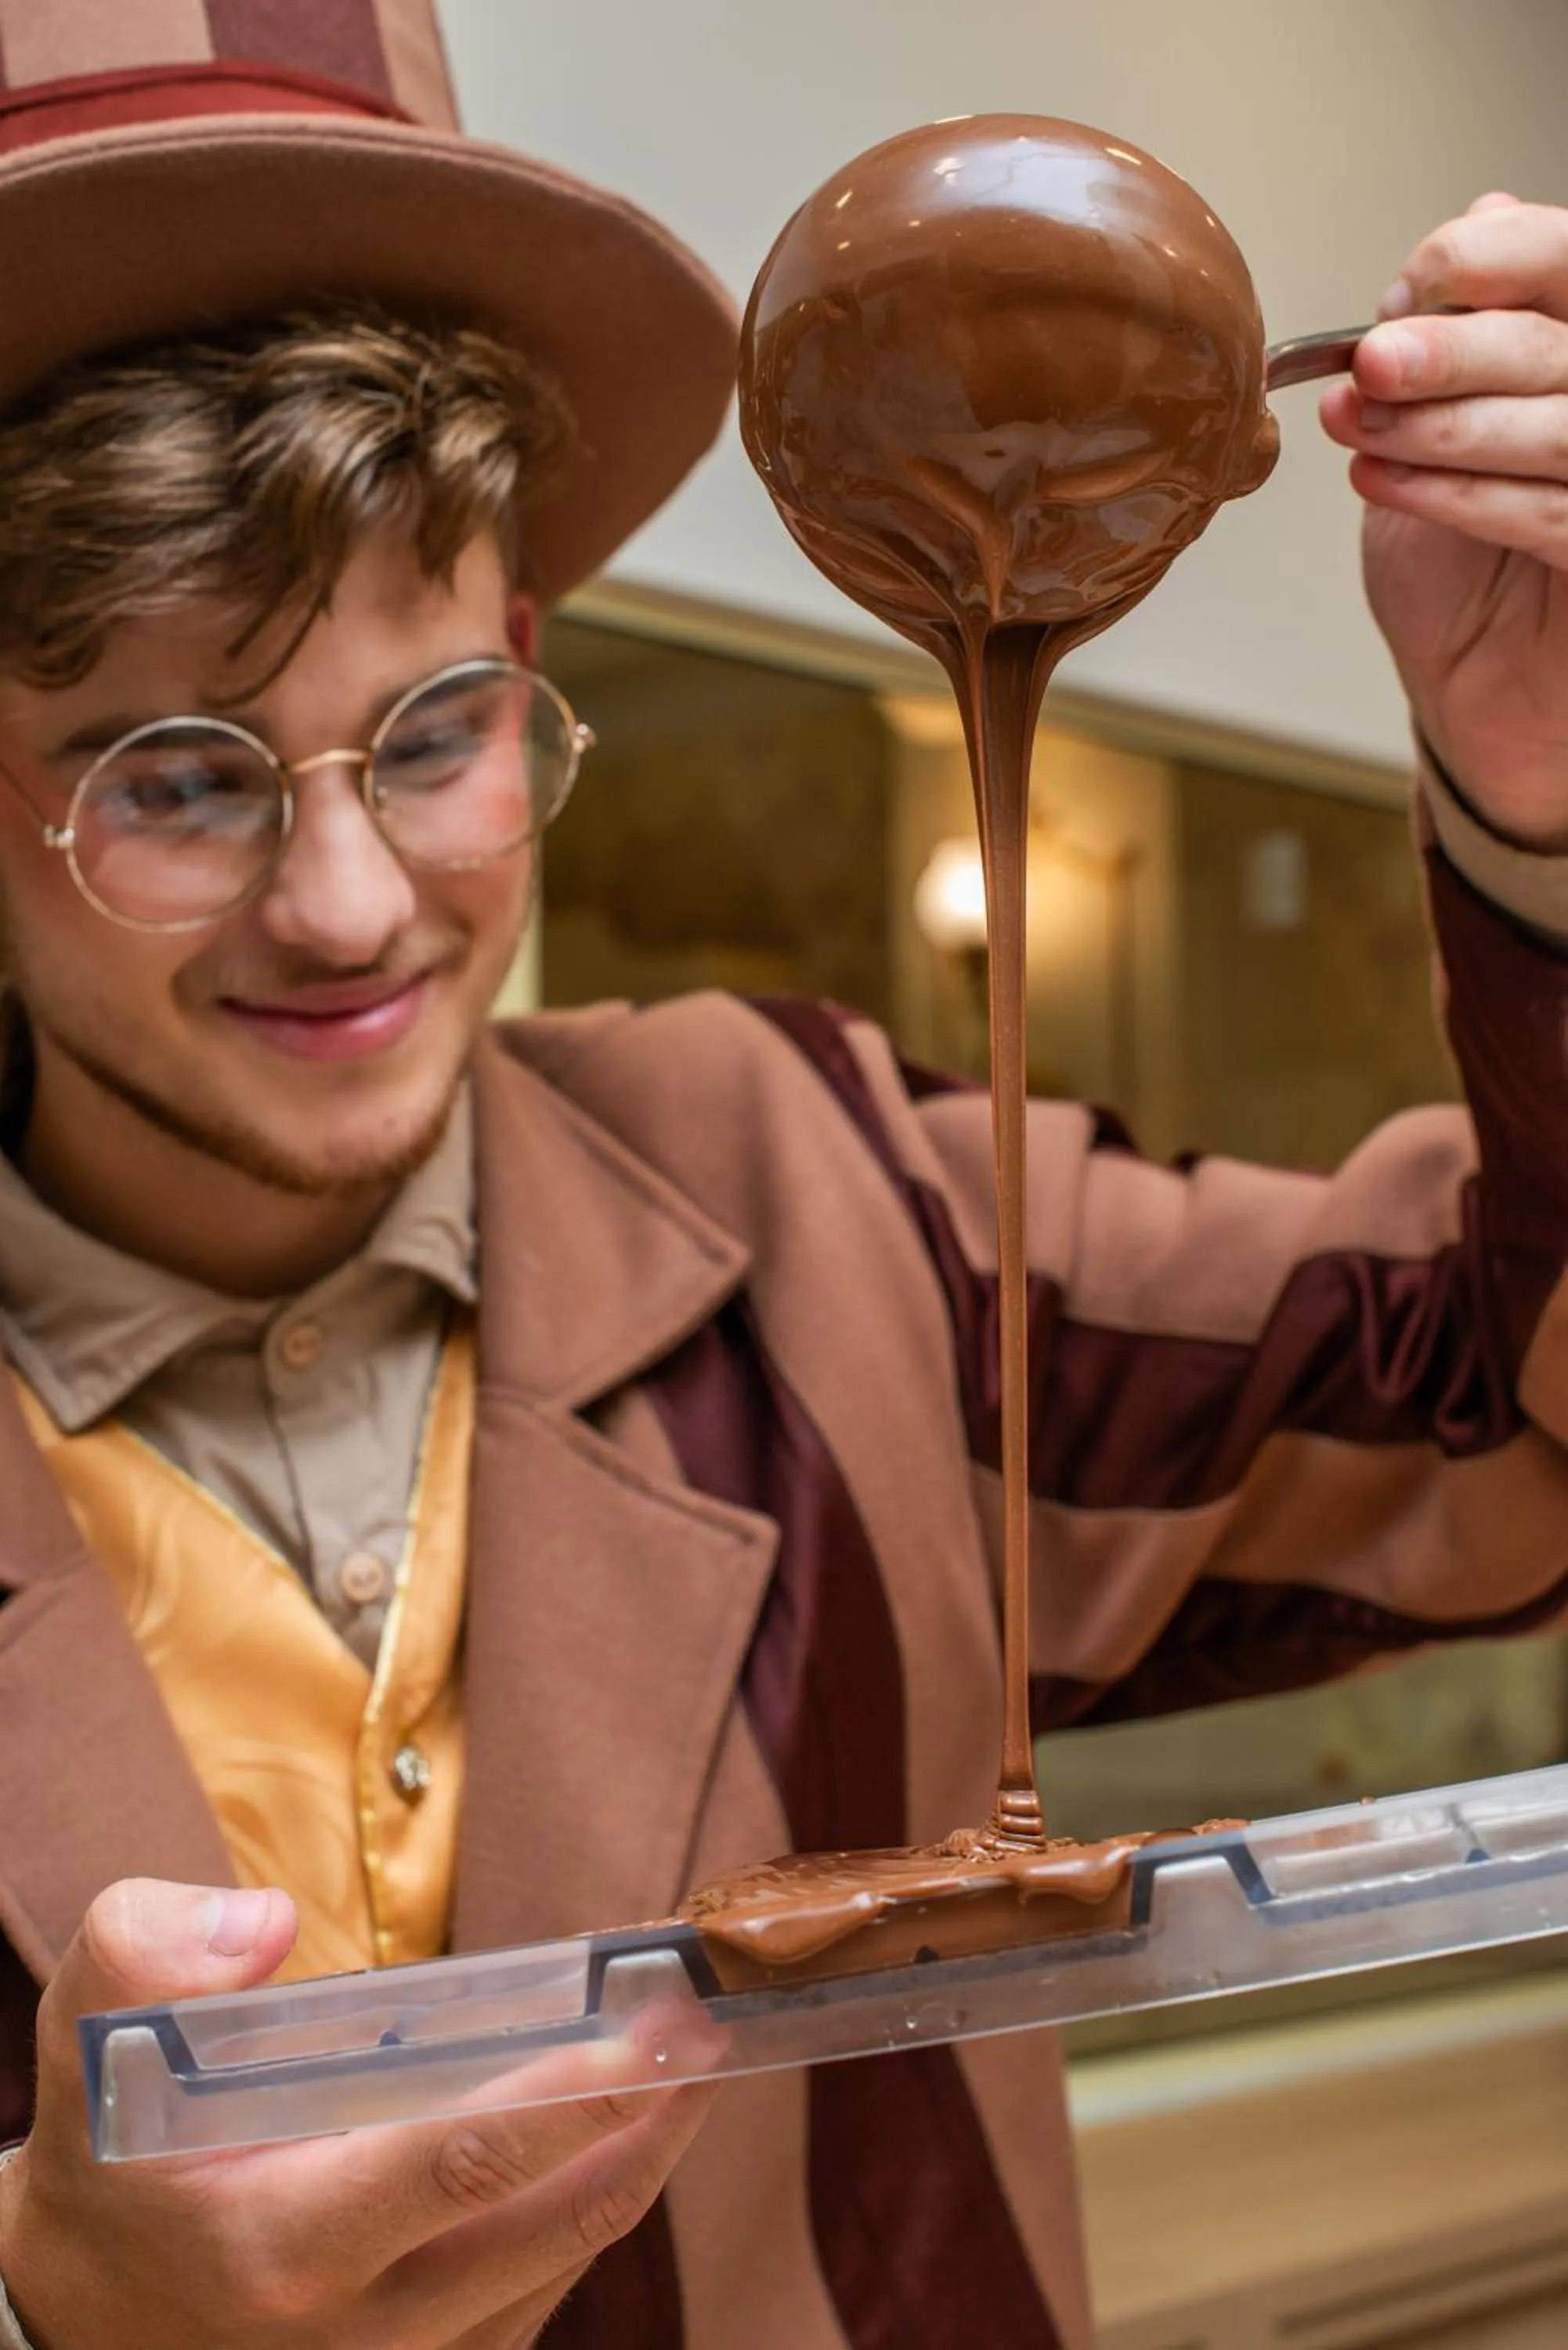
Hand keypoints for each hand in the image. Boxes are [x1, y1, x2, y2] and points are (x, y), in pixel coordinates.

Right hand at [0, 1880, 718, 2349]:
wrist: (80, 2306)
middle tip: (717, 2021)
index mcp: (284, 2245)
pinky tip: (630, 2130)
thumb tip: (270, 1925)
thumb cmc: (108, 2146)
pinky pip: (539, 2291)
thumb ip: (149, 1953)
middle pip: (550, 2225)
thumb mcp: (88, 2033)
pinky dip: (593, 2208)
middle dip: (651, 2119)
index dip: (572, 2094)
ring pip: (562, 2263)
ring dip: (643, 2161)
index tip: (660, 2020)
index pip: (460, 2164)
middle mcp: (358, 2330)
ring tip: (699, 2060)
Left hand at [1319, 193, 1567, 847]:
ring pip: (1556, 427)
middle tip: (1372, 365)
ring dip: (1442, 425)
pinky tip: (1379, 483)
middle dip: (1454, 350)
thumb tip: (1486, 218)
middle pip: (1558, 345)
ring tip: (1359, 429)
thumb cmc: (1462, 559)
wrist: (1475, 687)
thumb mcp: (1443, 425)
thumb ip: (1470, 328)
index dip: (1488, 266)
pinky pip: (1548, 515)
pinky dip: (1456, 495)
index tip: (1394, 300)